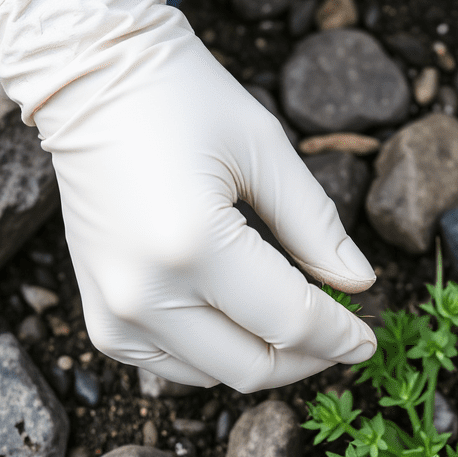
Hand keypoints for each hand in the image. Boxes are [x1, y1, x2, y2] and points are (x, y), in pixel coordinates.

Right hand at [0, 0, 375, 390]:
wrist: (88, 81)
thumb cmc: (182, 99)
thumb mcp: (266, 150)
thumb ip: (317, 226)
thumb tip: (360, 284)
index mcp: (195, 244)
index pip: (291, 322)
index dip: (341, 337)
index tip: (369, 341)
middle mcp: (147, 291)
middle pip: (254, 367)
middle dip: (310, 358)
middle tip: (341, 335)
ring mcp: (116, 310)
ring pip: (216, 375)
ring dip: (265, 359)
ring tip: (294, 321)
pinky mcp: (101, 318)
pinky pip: (173, 368)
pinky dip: (215, 356)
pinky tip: (240, 320)